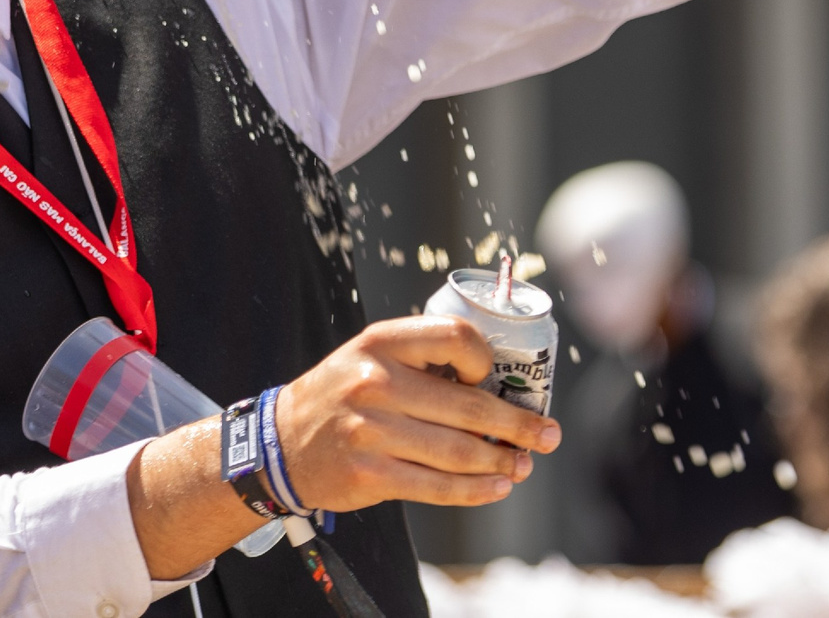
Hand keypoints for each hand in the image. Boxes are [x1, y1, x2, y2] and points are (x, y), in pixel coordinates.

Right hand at [274, 316, 559, 511]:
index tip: (498, 379)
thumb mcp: (370, 357)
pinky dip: (473, 490)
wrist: (280, 444)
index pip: (454, 337)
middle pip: (467, 405)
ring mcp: (370, 431)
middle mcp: (375, 382)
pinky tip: (496, 487)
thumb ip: (422, 360)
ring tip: (523, 465)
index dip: (486, 359)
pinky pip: (435, 486)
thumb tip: (497, 384)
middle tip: (547, 435)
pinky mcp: (369, 474)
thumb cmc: (341, 394)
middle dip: (517, 425)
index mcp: (381, 341)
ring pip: (457, 451)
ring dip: (500, 462)